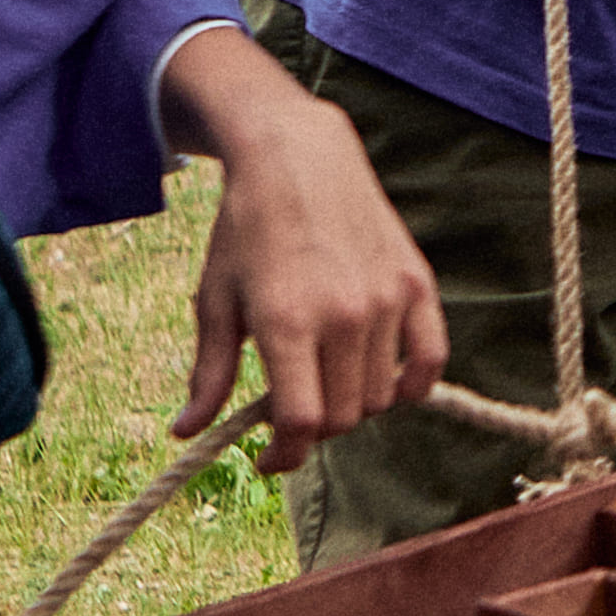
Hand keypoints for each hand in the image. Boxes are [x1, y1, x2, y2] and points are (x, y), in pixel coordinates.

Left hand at [163, 31, 443, 473]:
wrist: (299, 156)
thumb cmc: (246, 230)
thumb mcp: (216, 299)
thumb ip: (209, 373)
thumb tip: (186, 433)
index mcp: (286, 321)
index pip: (301, 422)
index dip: (284, 455)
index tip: (268, 459)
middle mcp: (342, 314)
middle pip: (343, 417)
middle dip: (313, 428)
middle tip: (292, 407)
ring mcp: (385, 299)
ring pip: (381, 396)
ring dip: (353, 404)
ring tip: (327, 379)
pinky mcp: (416, 284)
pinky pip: (430, 361)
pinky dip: (412, 385)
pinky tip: (389, 386)